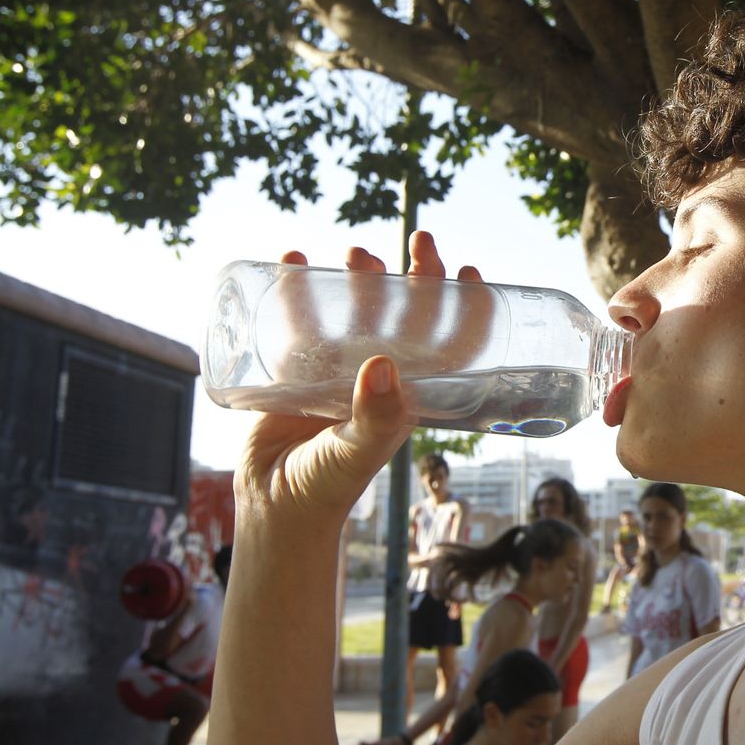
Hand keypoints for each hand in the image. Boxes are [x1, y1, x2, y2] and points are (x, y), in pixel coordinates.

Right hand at [236, 232, 481, 529]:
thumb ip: (375, 416)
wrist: (275, 504)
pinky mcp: (298, 364)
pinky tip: (292, 260)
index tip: (469, 271)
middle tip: (420, 240)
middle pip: (410, 312)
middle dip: (419, 274)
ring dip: (362, 275)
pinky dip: (298, 288)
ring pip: (359, 306)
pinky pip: (301, 318)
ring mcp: (341, 365)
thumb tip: (381, 365)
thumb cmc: (330, 485)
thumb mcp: (359, 451)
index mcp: (413, 391)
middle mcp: (384, 372)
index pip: (452, 342)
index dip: (467, 308)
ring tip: (355, 253)